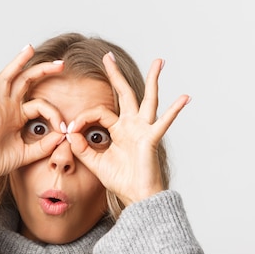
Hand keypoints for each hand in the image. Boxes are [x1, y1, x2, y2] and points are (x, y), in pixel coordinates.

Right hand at [0, 45, 64, 182]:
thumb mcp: (28, 154)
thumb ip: (44, 146)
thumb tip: (62, 136)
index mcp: (17, 116)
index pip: (41, 105)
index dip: (55, 115)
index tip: (64, 129)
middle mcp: (7, 108)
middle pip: (26, 81)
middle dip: (43, 70)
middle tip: (61, 64)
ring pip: (8, 78)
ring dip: (18, 62)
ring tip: (29, 48)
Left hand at [68, 52, 189, 205]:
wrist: (137, 196)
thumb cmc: (121, 180)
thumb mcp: (95, 163)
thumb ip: (82, 148)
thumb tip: (70, 133)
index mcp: (120, 129)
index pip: (100, 113)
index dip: (84, 118)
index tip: (70, 129)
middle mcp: (133, 125)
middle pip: (125, 93)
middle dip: (115, 74)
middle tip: (108, 56)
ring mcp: (144, 129)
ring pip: (149, 99)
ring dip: (153, 80)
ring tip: (159, 61)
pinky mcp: (152, 139)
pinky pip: (164, 123)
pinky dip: (175, 111)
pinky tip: (184, 98)